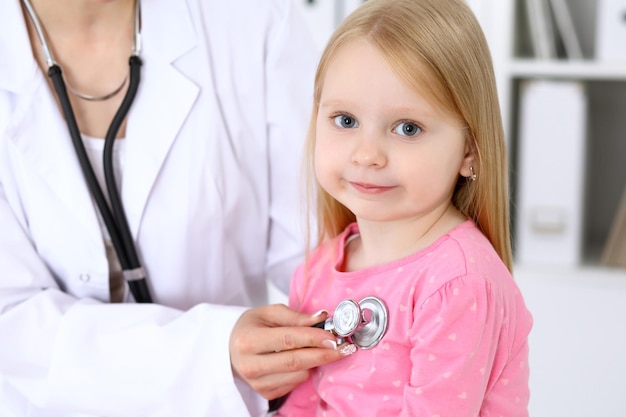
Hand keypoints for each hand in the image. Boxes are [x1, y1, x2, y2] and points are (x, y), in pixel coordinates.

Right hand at [229, 303, 354, 399]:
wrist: (229, 349)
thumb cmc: (251, 327)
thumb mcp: (268, 313)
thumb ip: (294, 316)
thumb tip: (321, 318)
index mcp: (248, 340)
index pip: (287, 339)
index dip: (313, 338)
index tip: (334, 336)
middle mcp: (250, 365)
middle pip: (295, 362)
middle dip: (323, 354)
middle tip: (343, 347)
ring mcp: (256, 383)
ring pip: (298, 375)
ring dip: (314, 362)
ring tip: (318, 348)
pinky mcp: (264, 393)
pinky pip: (294, 383)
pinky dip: (303, 371)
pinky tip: (301, 359)